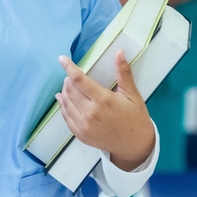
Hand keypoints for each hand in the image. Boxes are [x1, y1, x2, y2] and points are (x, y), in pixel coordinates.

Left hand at [55, 50, 155, 170]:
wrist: (134, 145)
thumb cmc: (135, 117)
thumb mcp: (132, 93)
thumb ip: (123, 72)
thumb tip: (119, 52)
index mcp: (103, 100)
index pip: (79, 80)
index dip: (69, 67)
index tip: (62, 59)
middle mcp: (90, 113)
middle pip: (70, 90)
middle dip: (68, 79)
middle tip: (72, 75)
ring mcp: (83, 125)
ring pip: (66, 103)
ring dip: (65, 91)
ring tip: (68, 85)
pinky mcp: (80, 134)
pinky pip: (66, 117)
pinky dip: (63, 106)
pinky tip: (63, 99)